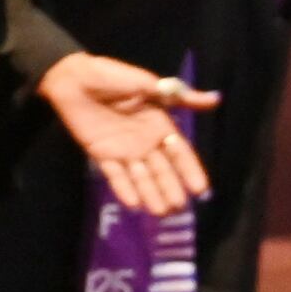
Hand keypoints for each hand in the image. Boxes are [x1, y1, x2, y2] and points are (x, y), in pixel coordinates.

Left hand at [38, 53, 216, 218]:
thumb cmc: (112, 77)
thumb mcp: (148, 85)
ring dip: (151, 194)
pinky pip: (114, 174)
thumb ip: (180, 97)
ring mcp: (123, 149)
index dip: (190, 170)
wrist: (75, 78)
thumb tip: (215, 99)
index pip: (180, 153)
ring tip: (161, 214)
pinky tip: (133, 205)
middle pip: (161, 170)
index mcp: (159, 124)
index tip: (201, 191)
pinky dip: (123, 189)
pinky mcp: (100, 153)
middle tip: (180, 209)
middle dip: (171, 189)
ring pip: (141, 177)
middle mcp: (144, 141)